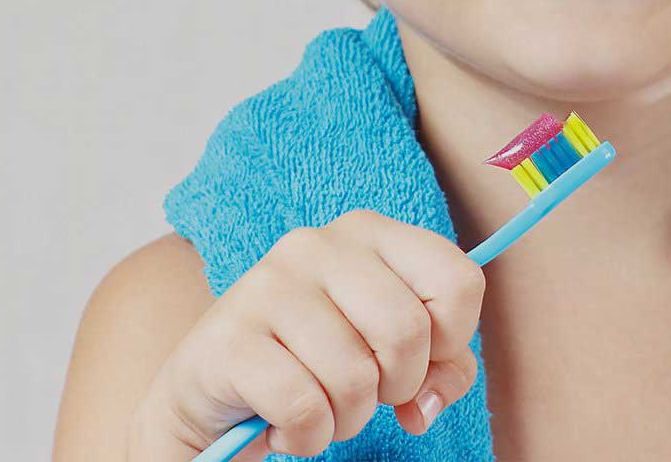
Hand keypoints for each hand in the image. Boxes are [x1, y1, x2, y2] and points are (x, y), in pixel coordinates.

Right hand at [127, 209, 485, 460]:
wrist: (211, 387)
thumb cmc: (312, 360)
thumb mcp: (387, 350)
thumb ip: (440, 364)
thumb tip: (430, 399)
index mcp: (368, 232)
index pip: (459, 280)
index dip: (452, 339)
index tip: (419, 358)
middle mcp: (317, 244)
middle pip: (408, 332)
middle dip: (396, 386)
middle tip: (362, 391)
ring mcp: (269, 285)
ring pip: (355, 379)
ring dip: (346, 419)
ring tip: (318, 406)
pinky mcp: (232, 337)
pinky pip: (305, 409)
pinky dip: (305, 438)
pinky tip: (283, 424)